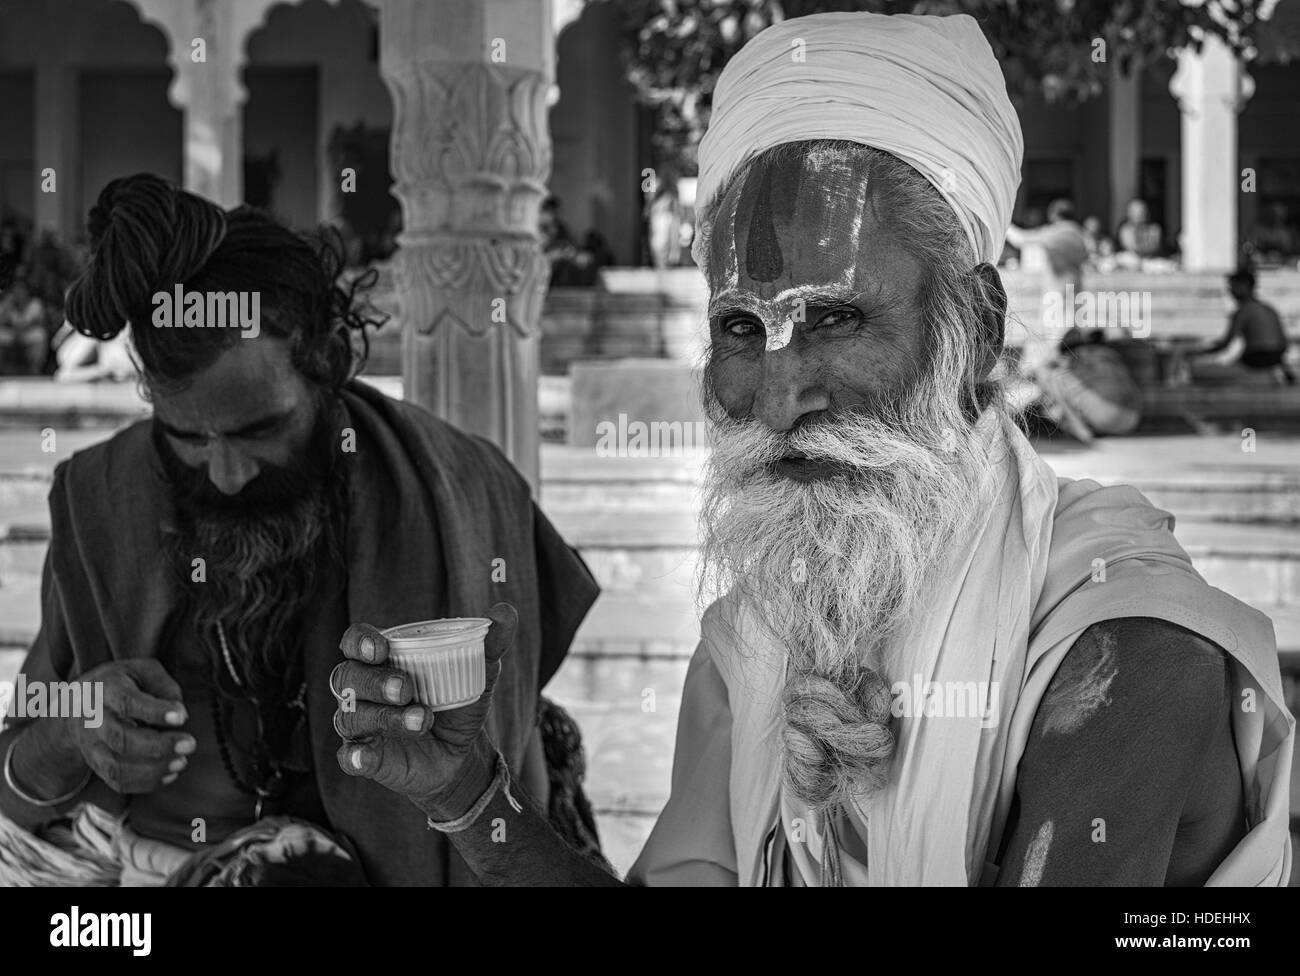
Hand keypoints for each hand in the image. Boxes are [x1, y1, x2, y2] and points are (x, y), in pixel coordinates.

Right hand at [63, 659, 194, 794]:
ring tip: (181, 762)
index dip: (155, 711)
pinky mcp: (96, 764)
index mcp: (106, 689)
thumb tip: (180, 715)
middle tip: (189, 744)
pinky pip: (116, 781)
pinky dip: (145, 783)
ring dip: (153, 770)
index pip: (127, 702)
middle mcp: (94, 720)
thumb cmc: (122, 683)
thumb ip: (164, 687)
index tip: (181, 717)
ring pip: (116, 767)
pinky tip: (169, 774)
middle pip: (120, 739)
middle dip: (159, 746)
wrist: (78, 703)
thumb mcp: (143, 671)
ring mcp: (92, 746)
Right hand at [332, 603, 516, 819]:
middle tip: (407, 689)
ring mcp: (359, 723)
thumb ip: (490, 641)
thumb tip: (505, 612)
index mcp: (383, 660)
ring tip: (423, 720)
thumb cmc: (458, 703)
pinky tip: (367, 756)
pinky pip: (348, 756)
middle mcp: (362, 689)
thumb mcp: (479, 672)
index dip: (361, 641)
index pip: (355, 641)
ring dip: (385, 717)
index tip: (381, 648)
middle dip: (375, 681)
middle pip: (348, 676)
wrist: (462, 753)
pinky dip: (355, 755)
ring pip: (352, 715)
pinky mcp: (363, 756)